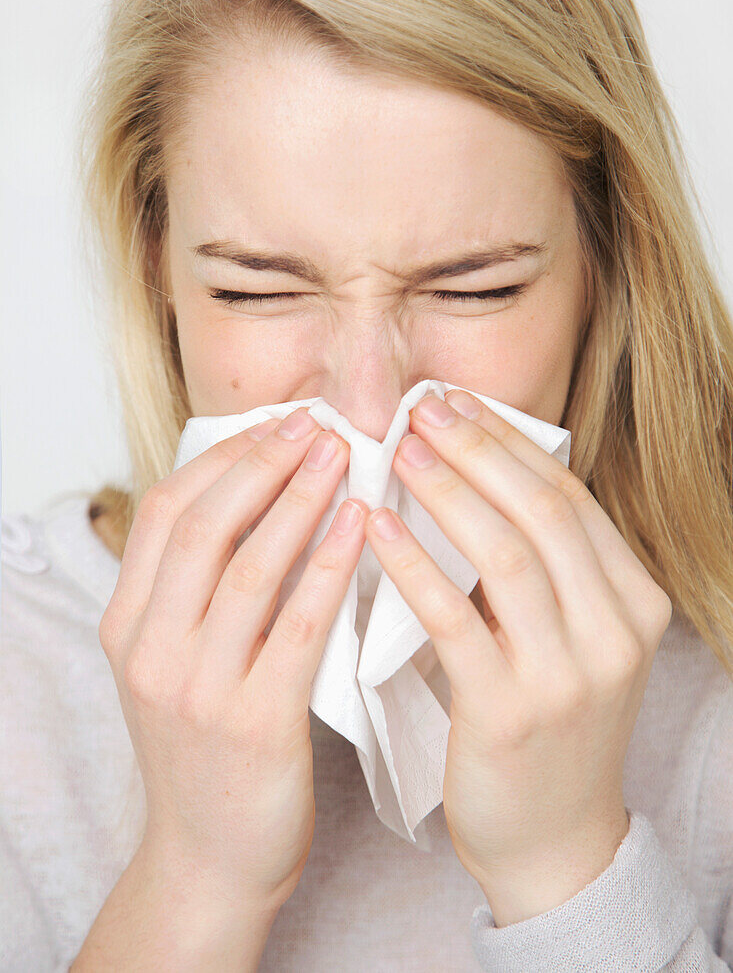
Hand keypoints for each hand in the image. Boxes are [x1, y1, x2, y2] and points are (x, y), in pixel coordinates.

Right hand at [98, 407, 367, 911]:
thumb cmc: (208, 751)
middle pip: (204, 526)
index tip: (275, 425)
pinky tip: (359, 525)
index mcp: (128, 626)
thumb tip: (261, 500)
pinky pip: (296, 625)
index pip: (163, 513)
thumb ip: (198, 592)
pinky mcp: (253, 723)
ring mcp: (197, 688)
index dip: (223, 459)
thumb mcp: (176, 664)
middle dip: (263, 463)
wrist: (211, 858)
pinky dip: (327, 565)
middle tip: (316, 422)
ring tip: (343, 454)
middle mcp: (151, 650)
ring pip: (249, 565)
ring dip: (300, 499)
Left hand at [364, 390, 671, 920]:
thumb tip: (466, 473)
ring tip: (398, 451)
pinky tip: (375, 529)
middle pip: (542, 512)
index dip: (507, 442)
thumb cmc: (547, 724)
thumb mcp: (569, 638)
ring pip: (506, 555)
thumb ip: (540, 569)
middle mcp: (615, 632)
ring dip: (447, 493)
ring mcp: (569, 675)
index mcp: (633, 601)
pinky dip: (415, 566)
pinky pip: (457, 620)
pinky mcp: (511, 712)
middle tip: (420, 410)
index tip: (454, 401)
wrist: (553, 841)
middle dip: (477, 450)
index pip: (568, 496)